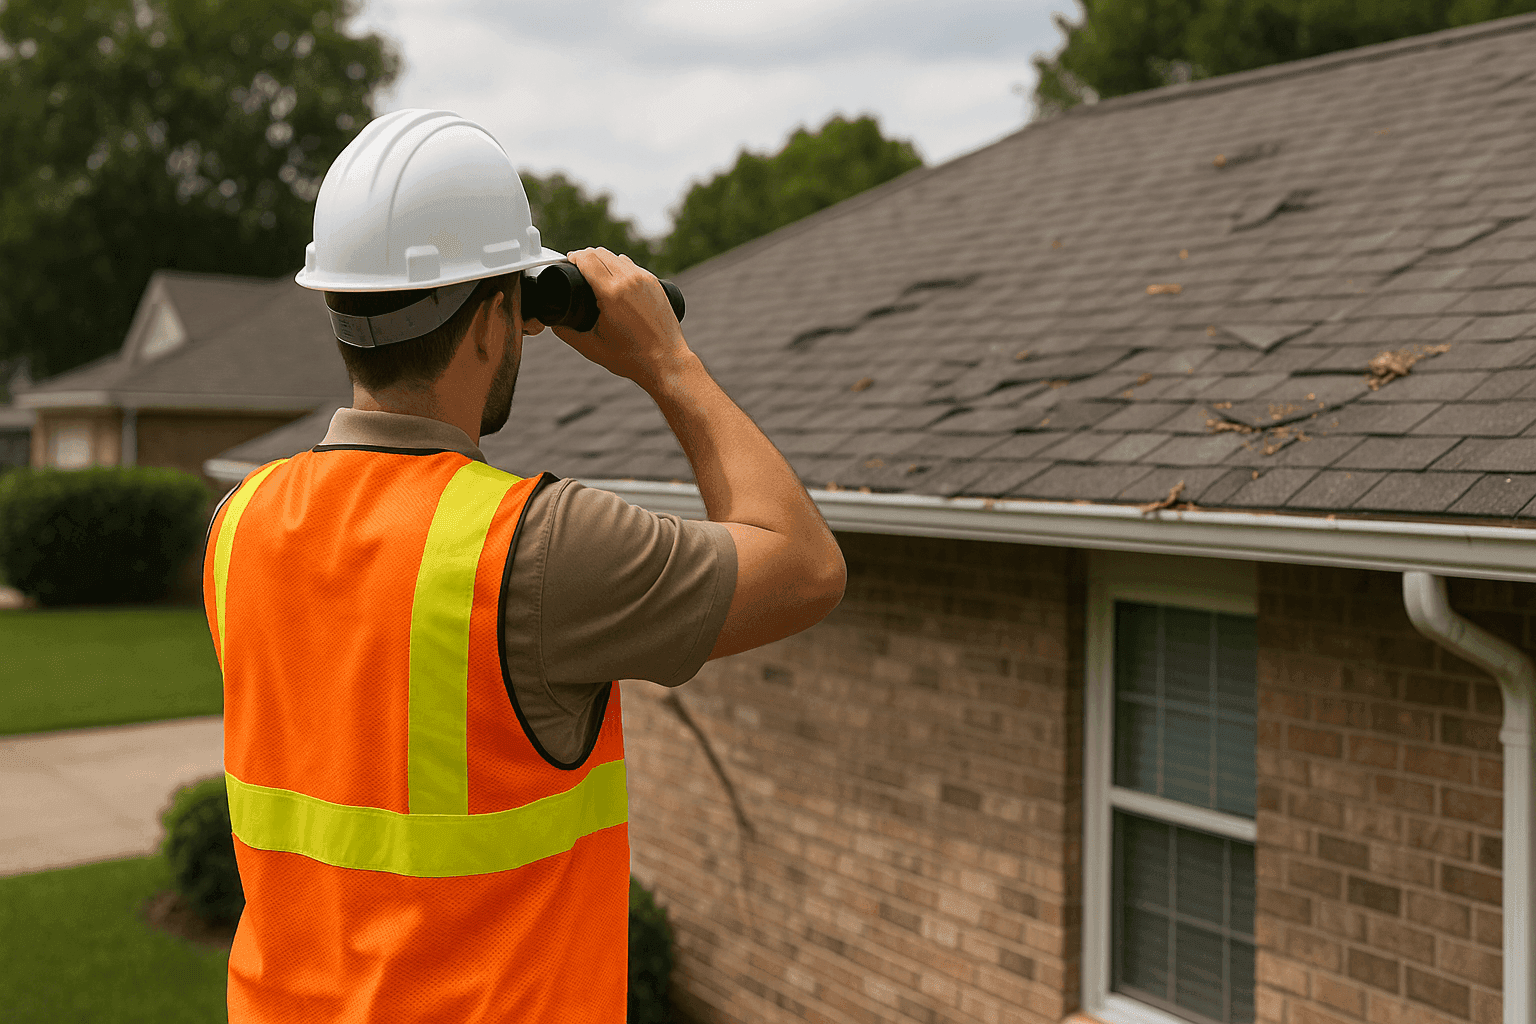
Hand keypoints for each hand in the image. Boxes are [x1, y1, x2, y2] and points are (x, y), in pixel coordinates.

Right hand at [549, 248, 693, 391]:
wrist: (666, 362)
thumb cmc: (632, 358)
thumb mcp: (591, 347)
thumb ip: (567, 333)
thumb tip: (554, 323)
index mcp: (612, 293)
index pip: (587, 259)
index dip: (574, 257)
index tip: (568, 262)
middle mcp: (630, 281)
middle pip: (600, 253)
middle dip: (585, 257)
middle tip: (577, 267)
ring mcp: (645, 280)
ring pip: (617, 257)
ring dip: (603, 260)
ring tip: (595, 273)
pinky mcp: (655, 283)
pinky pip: (632, 266)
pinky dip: (619, 267)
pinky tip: (615, 278)